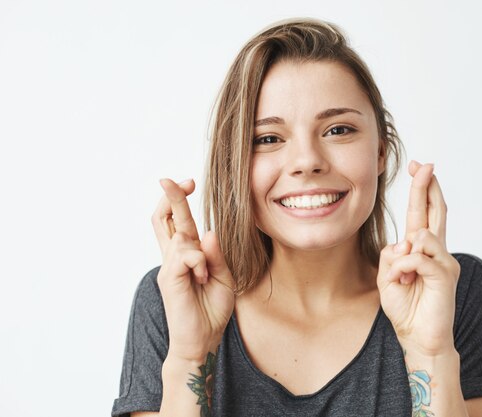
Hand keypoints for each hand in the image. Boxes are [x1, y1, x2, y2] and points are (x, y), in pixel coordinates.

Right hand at [152, 178, 235, 360]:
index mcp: (186, 257)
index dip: (178, 200)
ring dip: (200, 251)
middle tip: (171, 180)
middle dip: (170, 197)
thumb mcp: (224, 278)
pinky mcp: (169, 279)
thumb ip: (217, 256)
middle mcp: (173, 258)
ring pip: (181, 238)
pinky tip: (202, 279)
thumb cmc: (211, 311)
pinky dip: (198, 263)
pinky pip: (185, 256)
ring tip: (206, 276)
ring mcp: (169, 268)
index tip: (188, 183)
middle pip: (165, 219)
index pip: (176, 222)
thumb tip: (210, 232)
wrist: (201, 341)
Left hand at [377, 161, 460, 355]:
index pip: (423, 212)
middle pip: (435, 210)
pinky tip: (404, 283)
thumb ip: (390, 256)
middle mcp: (436, 251)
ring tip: (402, 279)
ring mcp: (443, 261)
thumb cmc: (405, 308)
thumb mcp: (387, 277)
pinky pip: (417, 258)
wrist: (419, 338)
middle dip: (427, 186)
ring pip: (421, 234)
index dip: (421, 189)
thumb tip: (404, 242)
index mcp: (422, 249)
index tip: (418, 167)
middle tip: (425, 164)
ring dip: (402, 256)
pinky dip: (403, 269)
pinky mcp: (445, 275)